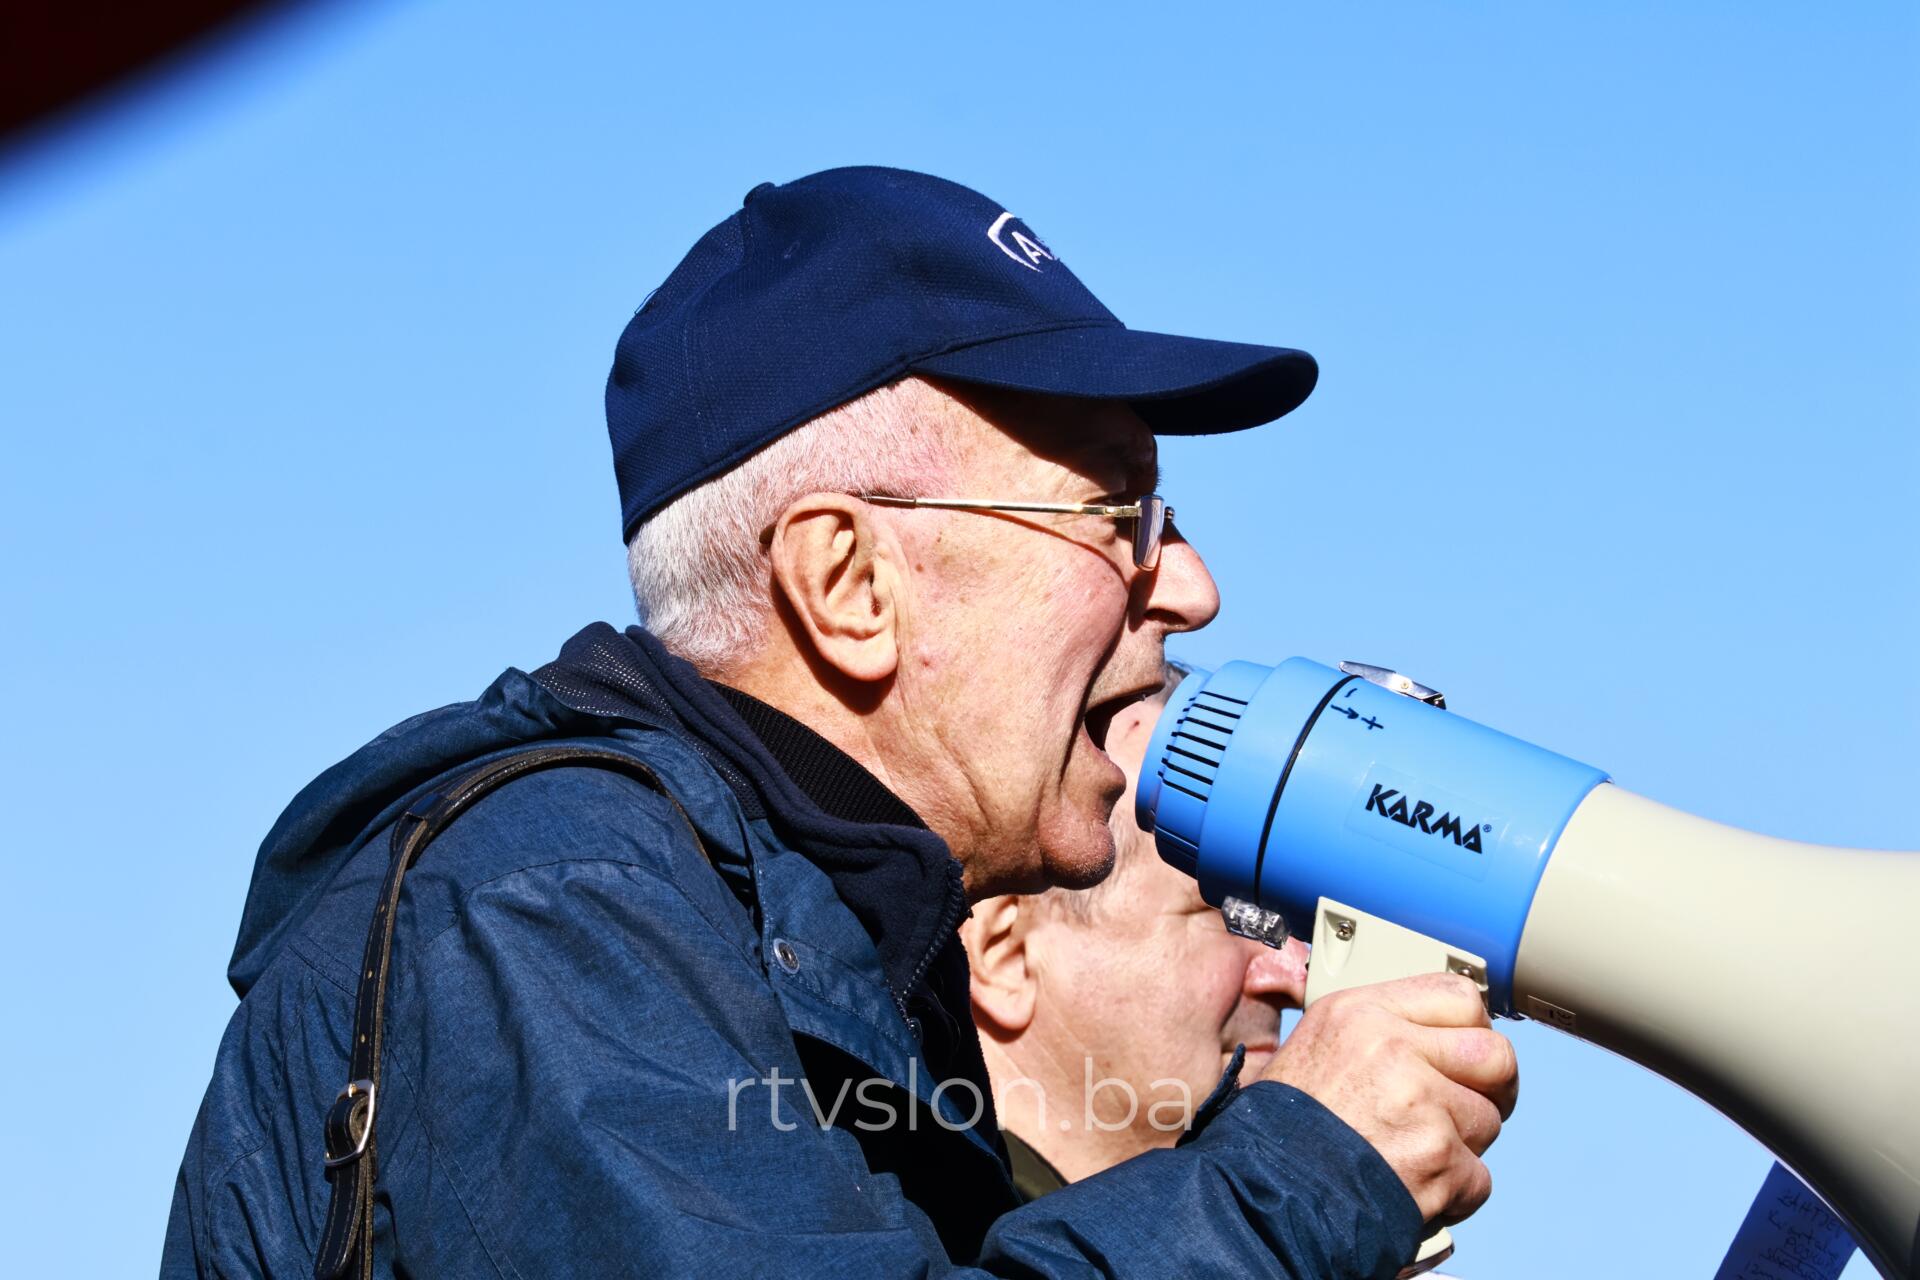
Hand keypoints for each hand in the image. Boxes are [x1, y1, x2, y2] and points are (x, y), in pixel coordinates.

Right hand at [1255, 972, 1517, 1224]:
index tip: (1466, 1054)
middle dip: (1493, 1086)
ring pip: (1488, 1119)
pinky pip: (1480, 1176)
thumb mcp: (1314, 1045)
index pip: (1459, 996)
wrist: (1264, 1193)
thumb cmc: (1280, 1128)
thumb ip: (1374, 1030)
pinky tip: (1415, 1187)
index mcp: (1360, 1012)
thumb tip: (1433, 1032)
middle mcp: (1391, 1048)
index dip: (1474, 1029)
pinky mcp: (1437, 1158)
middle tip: (1472, 1105)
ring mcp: (1419, 1102)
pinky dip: (1454, 1192)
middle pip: (1494, 1054)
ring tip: (1417, 1153)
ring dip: (1464, 1144)